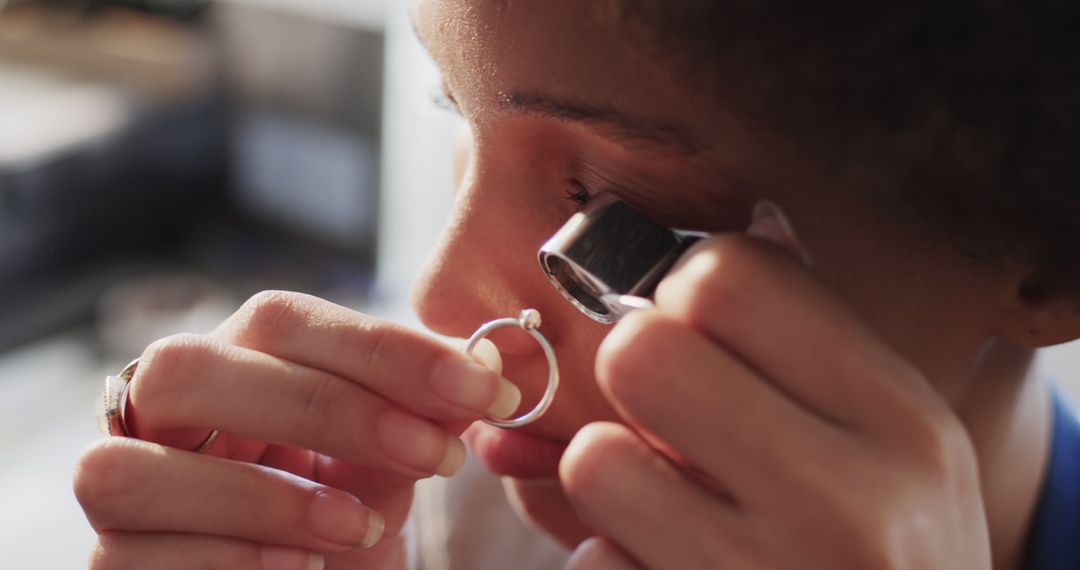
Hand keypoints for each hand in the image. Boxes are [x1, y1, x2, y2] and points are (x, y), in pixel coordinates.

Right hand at [75, 291, 518, 568]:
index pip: (280, 321)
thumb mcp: (391, 463)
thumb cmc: (345, 518)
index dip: (382, 347)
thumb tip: (486, 365)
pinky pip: (128, 555)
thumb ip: (423, 415)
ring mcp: (119, 489)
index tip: (480, 387)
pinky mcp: (110, 564)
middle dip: (327, 408)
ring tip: (359, 527)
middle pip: (190, 368)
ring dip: (264, 498)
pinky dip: (229, 558)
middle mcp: (161, 412)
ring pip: (133, 468)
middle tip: (437, 456)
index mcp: (234, 364)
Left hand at [560, 234, 990, 568]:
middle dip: (632, 366)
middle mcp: (848, 501)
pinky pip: (590, 562)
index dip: (684, 288)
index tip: (689, 322)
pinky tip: (664, 566)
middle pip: (643, 351)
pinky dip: (609, 560)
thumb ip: (812, 345)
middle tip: (658, 404)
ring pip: (594, 461)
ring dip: (607, 476)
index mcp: (900, 421)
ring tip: (663, 498)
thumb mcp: (891, 445)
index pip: (731, 276)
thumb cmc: (888, 549)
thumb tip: (753, 220)